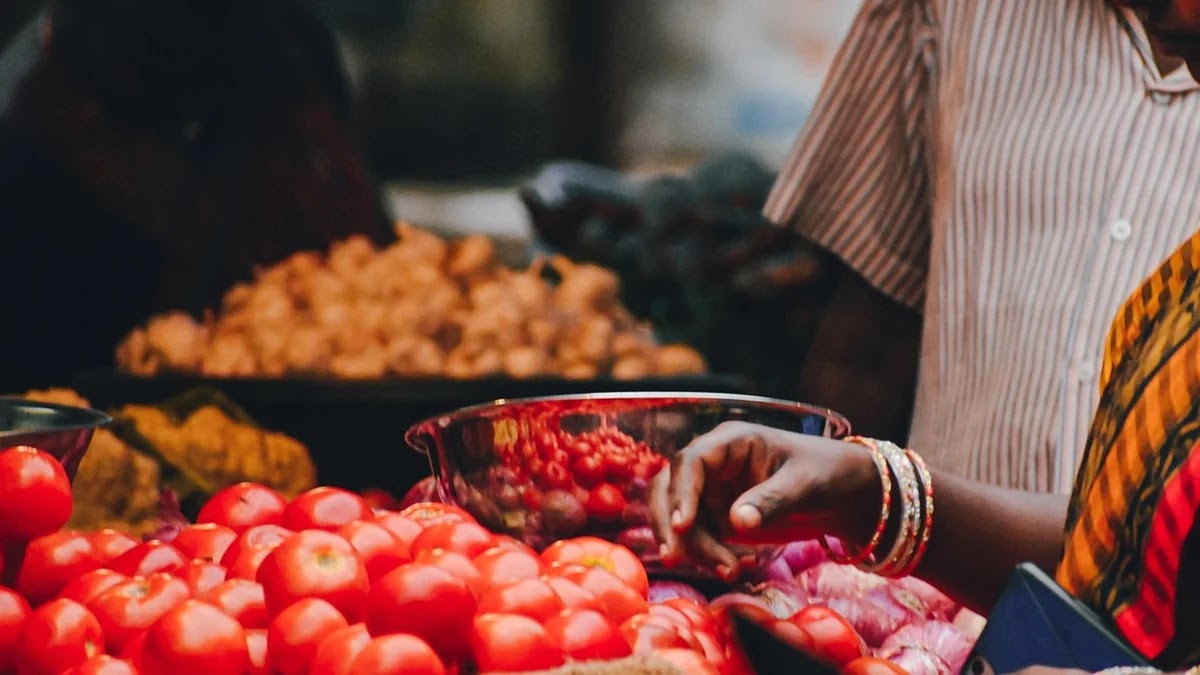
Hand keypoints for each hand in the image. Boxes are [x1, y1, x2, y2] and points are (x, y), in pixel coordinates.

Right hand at [648, 421, 881, 578]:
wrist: (845, 495)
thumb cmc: (827, 473)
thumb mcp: (805, 484)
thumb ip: (772, 500)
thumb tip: (736, 521)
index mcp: (731, 441)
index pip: (690, 462)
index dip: (681, 493)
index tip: (683, 526)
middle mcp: (714, 463)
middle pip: (669, 488)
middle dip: (670, 524)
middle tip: (674, 558)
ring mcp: (713, 491)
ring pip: (680, 519)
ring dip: (695, 548)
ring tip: (731, 571)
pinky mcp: (717, 517)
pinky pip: (698, 538)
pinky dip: (709, 556)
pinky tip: (737, 568)